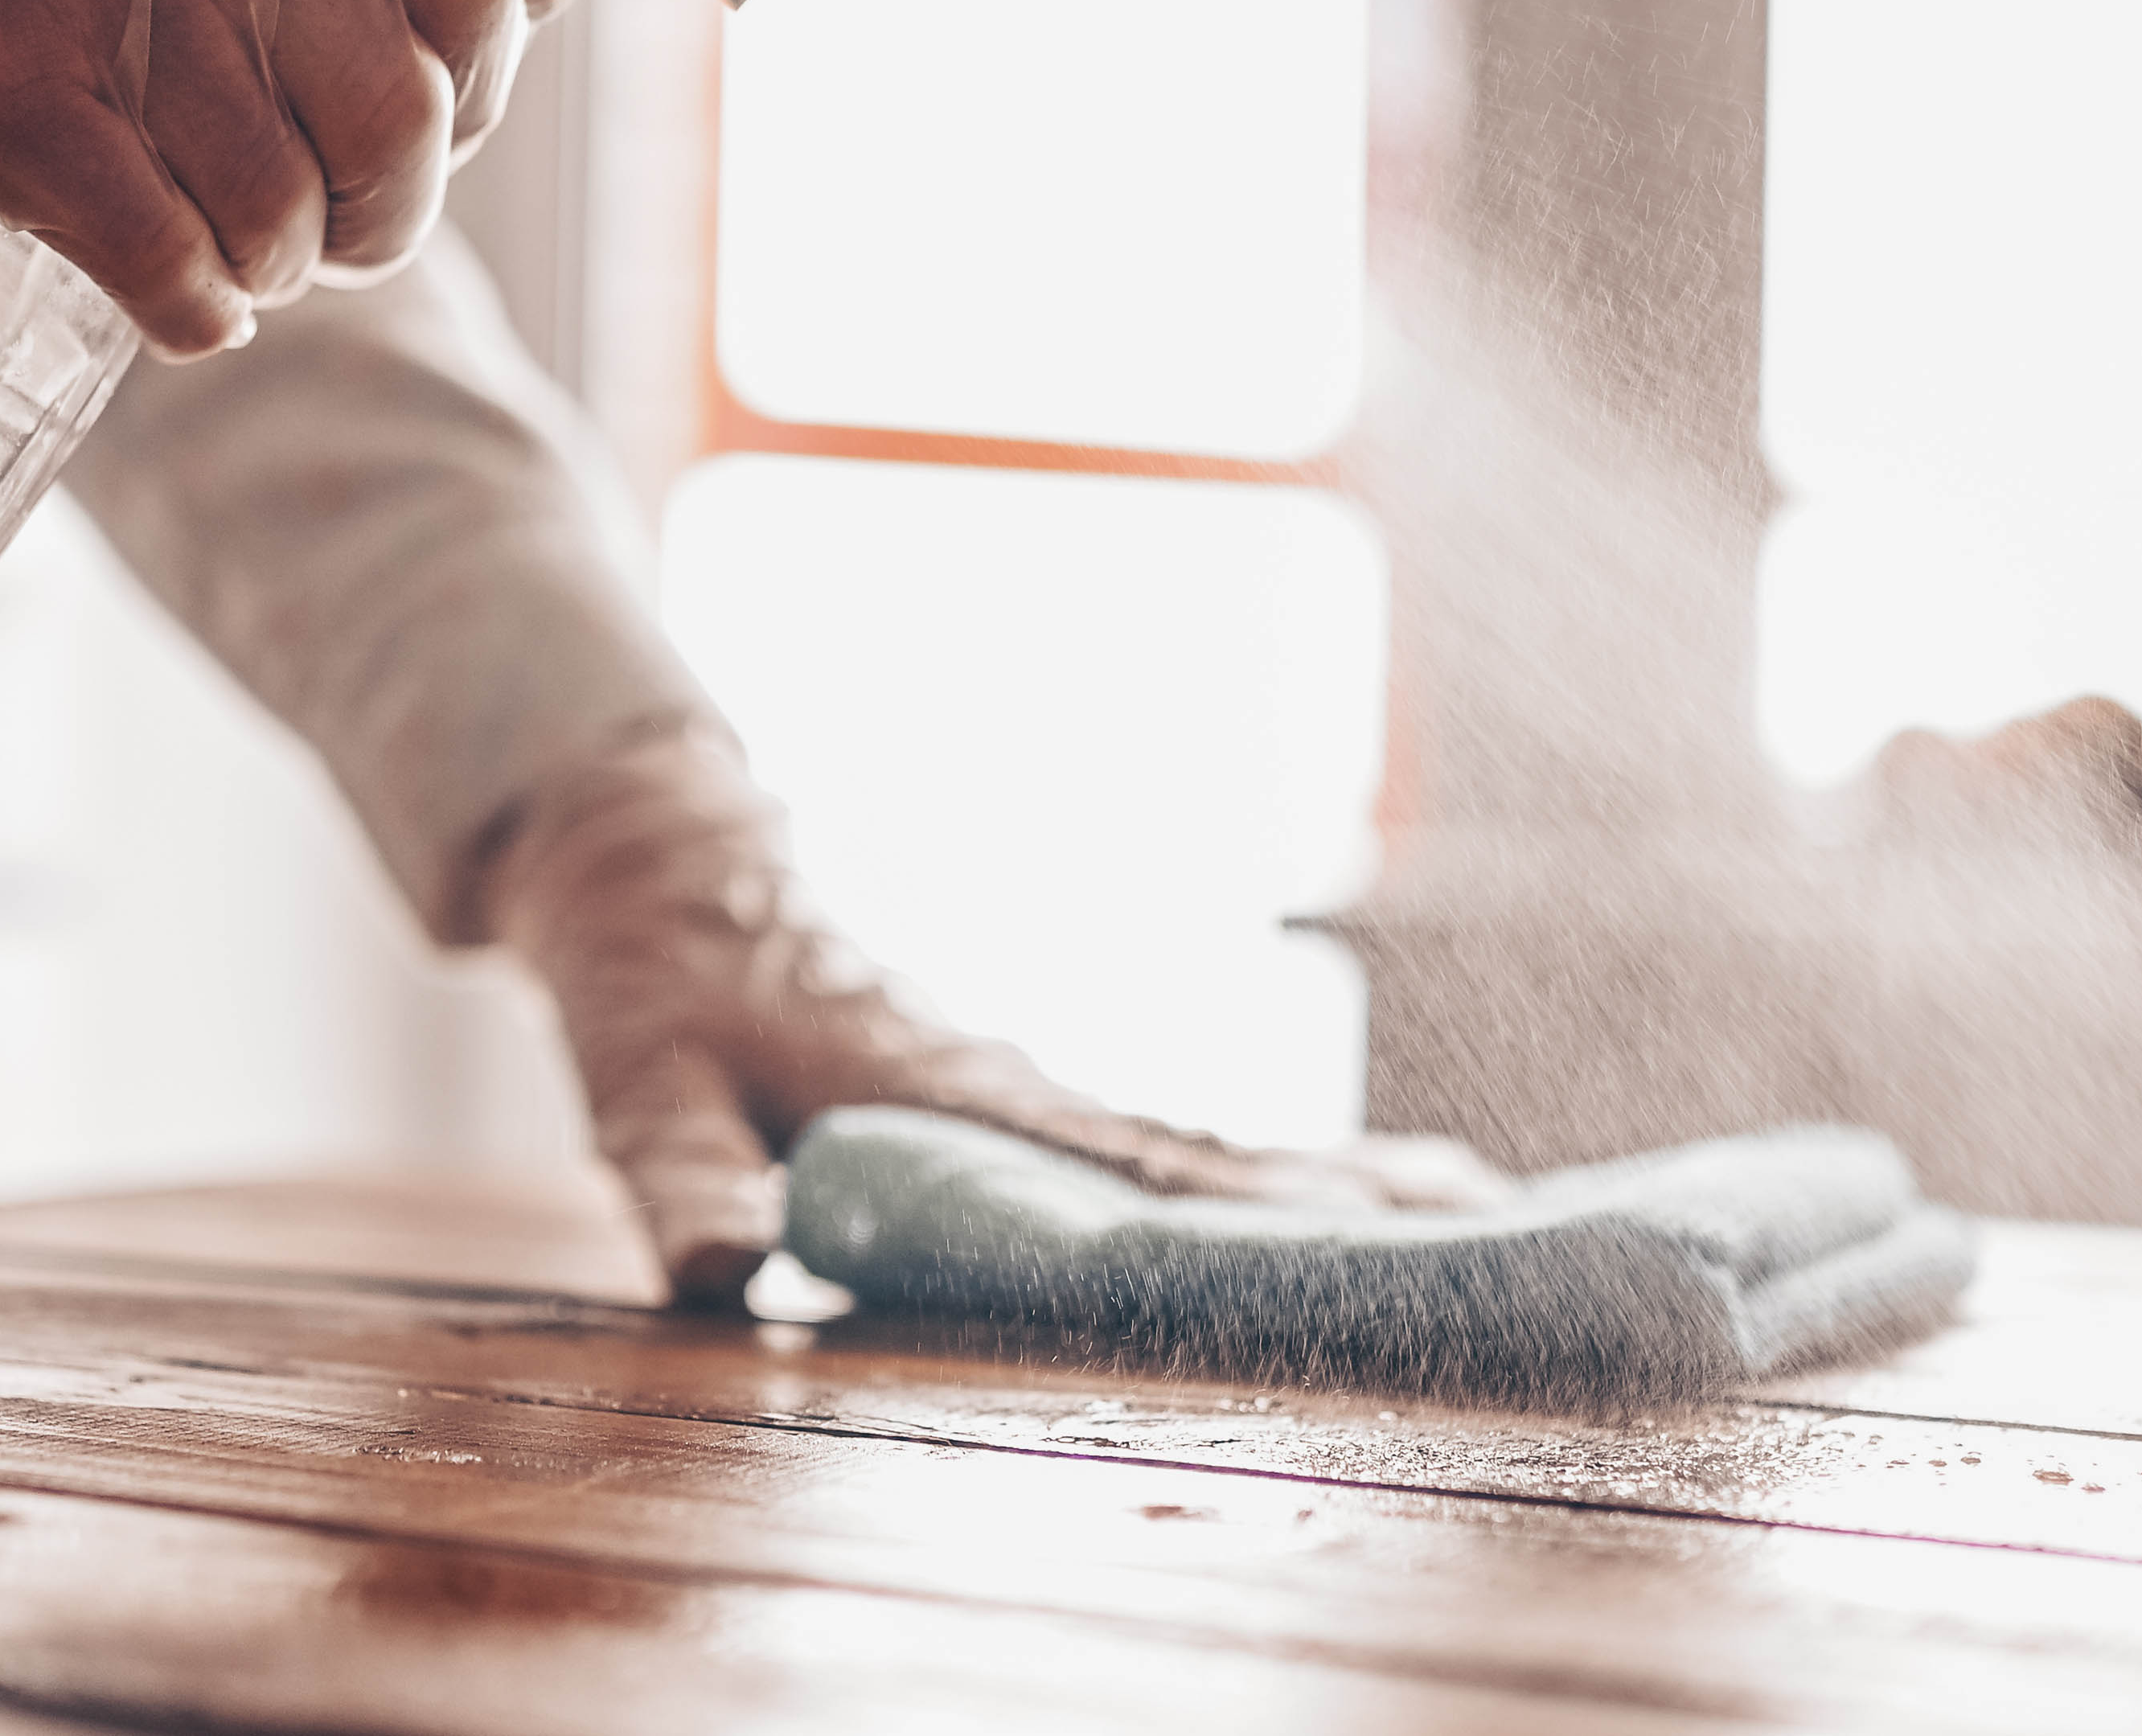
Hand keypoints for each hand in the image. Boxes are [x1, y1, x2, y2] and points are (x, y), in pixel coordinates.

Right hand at [0, 0, 521, 355]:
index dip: (461, 104)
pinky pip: (164, 263)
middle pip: (390, 123)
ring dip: (262, 270)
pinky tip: (164, 303)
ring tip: (212, 259)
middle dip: (369, 220)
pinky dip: (188, 314)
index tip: (417, 148)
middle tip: (311, 242)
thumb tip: (424, 52)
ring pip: (277, 210)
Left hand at [489, 728, 1516, 1306]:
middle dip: (1346, 1202)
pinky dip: (1258, 1175)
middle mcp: (1014, 1091)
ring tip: (1479, 1214)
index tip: (1366, 1242)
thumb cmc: (652, 987)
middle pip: (1204, 1159)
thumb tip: (727, 1275)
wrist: (658, 866)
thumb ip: (685, 1184)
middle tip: (1499, 1231)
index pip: (1116, 1170)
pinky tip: (1340, 1201)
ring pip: (1199, 1149)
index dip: (1237, 1215)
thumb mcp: (642, 1092)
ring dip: (1330, 1185)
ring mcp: (1025, 1093)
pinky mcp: (1015, 1100)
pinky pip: (1156, 1147)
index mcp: (947, 1096)